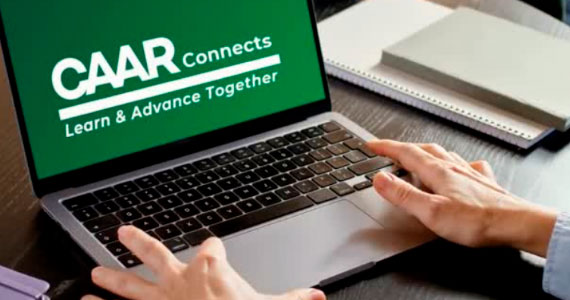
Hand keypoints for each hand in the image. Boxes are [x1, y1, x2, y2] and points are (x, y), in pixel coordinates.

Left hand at [83, 226, 324, 299]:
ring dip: (114, 279)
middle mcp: (182, 280)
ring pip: (134, 285)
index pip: (211, 248)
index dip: (215, 250)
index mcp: (211, 269)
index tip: (218, 253)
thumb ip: (293, 297)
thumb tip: (316, 296)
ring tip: (95, 276)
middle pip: (158, 255)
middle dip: (141, 244)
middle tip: (123, 233)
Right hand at [367, 140, 557, 255]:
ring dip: (427, 152)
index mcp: (438, 172)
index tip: (372, 145)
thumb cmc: (477, 221)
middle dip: (404, 148)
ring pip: (444, 155)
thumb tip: (380, 179)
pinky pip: (467, 165)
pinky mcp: (484, 183)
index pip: (406, 153)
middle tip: (390, 150)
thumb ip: (403, 195)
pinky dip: (456, 163)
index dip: (386, 148)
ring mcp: (470, 173)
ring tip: (418, 155)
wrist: (515, 223)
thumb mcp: (431, 212)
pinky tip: (460, 167)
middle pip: (424, 150)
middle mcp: (454, 167)